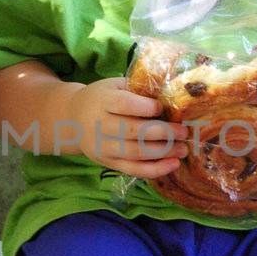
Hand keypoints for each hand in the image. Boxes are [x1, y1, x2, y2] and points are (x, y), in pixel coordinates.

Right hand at [64, 77, 187, 176]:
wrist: (73, 119)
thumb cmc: (102, 98)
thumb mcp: (114, 85)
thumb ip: (137, 88)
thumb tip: (171, 94)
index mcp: (102, 101)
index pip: (123, 105)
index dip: (144, 107)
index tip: (161, 107)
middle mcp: (100, 125)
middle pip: (133, 131)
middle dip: (162, 132)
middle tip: (183, 131)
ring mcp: (103, 147)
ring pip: (135, 153)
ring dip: (163, 152)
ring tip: (183, 149)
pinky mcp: (108, 163)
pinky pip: (133, 170)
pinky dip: (155, 170)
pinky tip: (172, 164)